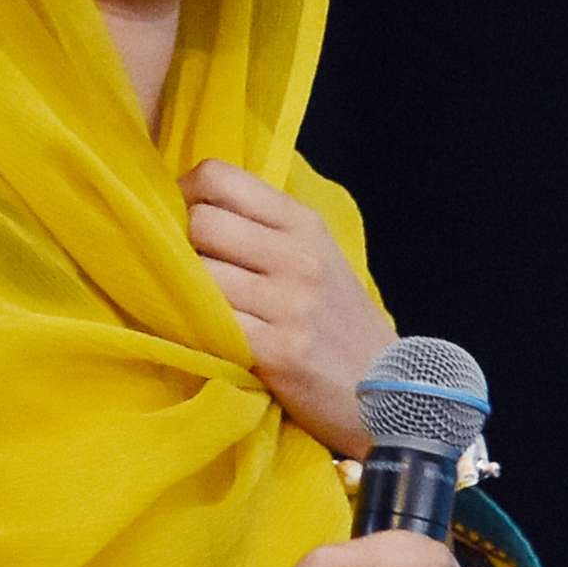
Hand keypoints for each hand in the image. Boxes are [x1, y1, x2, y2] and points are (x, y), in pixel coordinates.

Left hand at [180, 158, 393, 456]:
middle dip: (177, 244)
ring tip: (192, 304)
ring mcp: (289, 303)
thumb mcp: (316, 255)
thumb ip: (262, 227)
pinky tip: (203, 334)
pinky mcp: (276, 351)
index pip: (218, 177)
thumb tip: (189, 206)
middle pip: (200, 222)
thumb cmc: (337, 320)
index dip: (183, 193)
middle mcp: (298, 255)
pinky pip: (209, 324)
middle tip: (182, 269)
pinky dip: (195, 327)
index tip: (177, 218)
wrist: (390, 389)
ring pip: (198, 274)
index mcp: (303, 222)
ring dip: (183, 290)